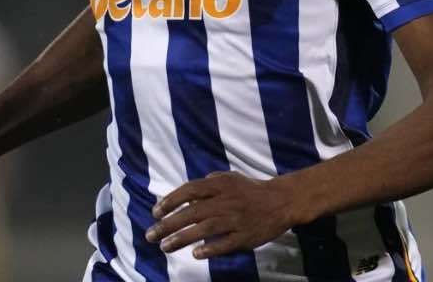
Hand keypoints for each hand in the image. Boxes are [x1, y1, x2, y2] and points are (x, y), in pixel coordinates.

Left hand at [145, 171, 297, 259]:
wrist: (282, 201)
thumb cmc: (251, 190)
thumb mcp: (230, 178)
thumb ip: (209, 183)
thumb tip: (187, 194)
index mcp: (220, 185)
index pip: (189, 190)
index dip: (170, 201)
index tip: (155, 212)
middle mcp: (226, 201)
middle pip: (192, 212)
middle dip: (168, 224)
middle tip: (151, 235)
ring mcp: (236, 219)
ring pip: (204, 229)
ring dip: (182, 238)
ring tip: (165, 247)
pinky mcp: (246, 236)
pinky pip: (225, 244)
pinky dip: (210, 249)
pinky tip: (196, 254)